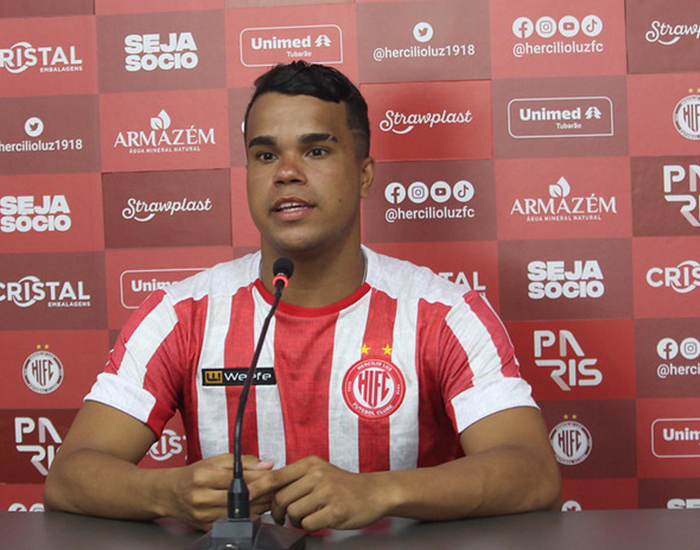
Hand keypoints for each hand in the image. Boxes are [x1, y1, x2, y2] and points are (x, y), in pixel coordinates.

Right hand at [167, 453, 272, 529]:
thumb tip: (267, 464)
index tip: (275, 475)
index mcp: (203, 476)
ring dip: (260, 505)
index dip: (261, 477)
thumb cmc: (193, 475)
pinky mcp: (206, 528)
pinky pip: (234, 522)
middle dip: (264, 492)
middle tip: (279, 487)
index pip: (240, 477)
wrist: (169, 494)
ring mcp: (203, 515)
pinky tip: (257, 508)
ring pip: (240, 512)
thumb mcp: (214, 461)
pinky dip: (248, 515)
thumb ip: (241, 461)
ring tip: (272, 497)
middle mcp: (202, 497)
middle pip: (241, 496)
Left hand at [248, 456, 389, 531]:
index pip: (275, 476)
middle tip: (282, 517)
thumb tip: (266, 491)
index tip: (245, 497)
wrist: (373, 493)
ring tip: (305, 518)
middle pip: (281, 498)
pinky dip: (309, 526)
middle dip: (277, 512)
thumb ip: (295, 479)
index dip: (257, 488)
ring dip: (294, 521)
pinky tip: (318, 520)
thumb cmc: (343, 485)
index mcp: (310, 464)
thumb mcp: (318, 473)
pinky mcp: (335, 510)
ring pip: (293, 512)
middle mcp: (317, 475)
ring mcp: (327, 492)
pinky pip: (308, 524)